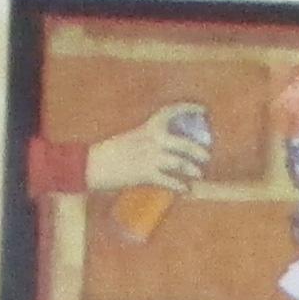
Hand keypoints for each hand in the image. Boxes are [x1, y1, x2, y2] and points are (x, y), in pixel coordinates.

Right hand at [87, 107, 210, 196]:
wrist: (92, 165)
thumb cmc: (111, 153)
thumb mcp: (131, 139)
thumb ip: (149, 140)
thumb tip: (167, 147)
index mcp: (146, 128)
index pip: (170, 112)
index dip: (188, 109)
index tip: (203, 109)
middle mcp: (150, 140)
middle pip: (182, 142)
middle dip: (197, 149)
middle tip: (206, 155)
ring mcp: (148, 157)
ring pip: (178, 162)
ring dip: (191, 169)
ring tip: (199, 174)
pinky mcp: (144, 174)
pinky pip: (168, 180)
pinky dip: (179, 186)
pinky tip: (186, 190)